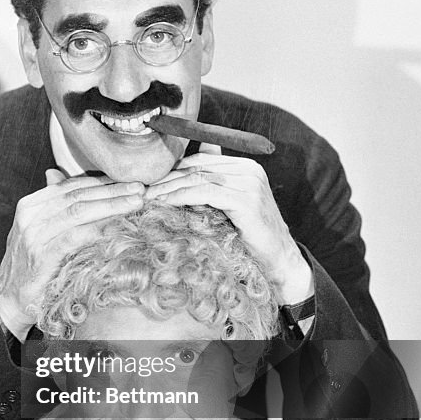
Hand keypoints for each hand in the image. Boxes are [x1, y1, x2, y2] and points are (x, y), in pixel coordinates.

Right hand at [0, 170, 145, 337]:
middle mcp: (29, 216)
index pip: (71, 186)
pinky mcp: (41, 256)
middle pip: (78, 196)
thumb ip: (52, 206)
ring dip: (111, 206)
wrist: (10, 300)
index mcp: (29, 205)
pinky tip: (117, 227)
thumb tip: (58, 173)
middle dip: (112, 191)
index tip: (128, 182)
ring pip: (79, 211)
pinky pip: (75, 236)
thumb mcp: (37, 231)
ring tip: (136, 203)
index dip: (102, 182)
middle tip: (139, 189)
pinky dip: (98, 229)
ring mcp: (33, 235)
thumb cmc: (29, 266)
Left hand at [144, 143, 313, 303]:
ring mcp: (250, 183)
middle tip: (142, 190)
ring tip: (148, 198)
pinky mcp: (246, 200)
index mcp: (246, 166)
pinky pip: (204, 192)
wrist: (278, 259)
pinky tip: (163, 203)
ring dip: (168, 187)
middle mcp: (250, 169)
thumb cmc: (250, 236)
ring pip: (198, 177)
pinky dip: (180, 196)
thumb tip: (181, 176)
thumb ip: (212, 188)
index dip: (172, 170)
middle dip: (166, 178)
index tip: (150, 182)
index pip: (200, 160)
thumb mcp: (230, 207)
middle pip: (197, 167)